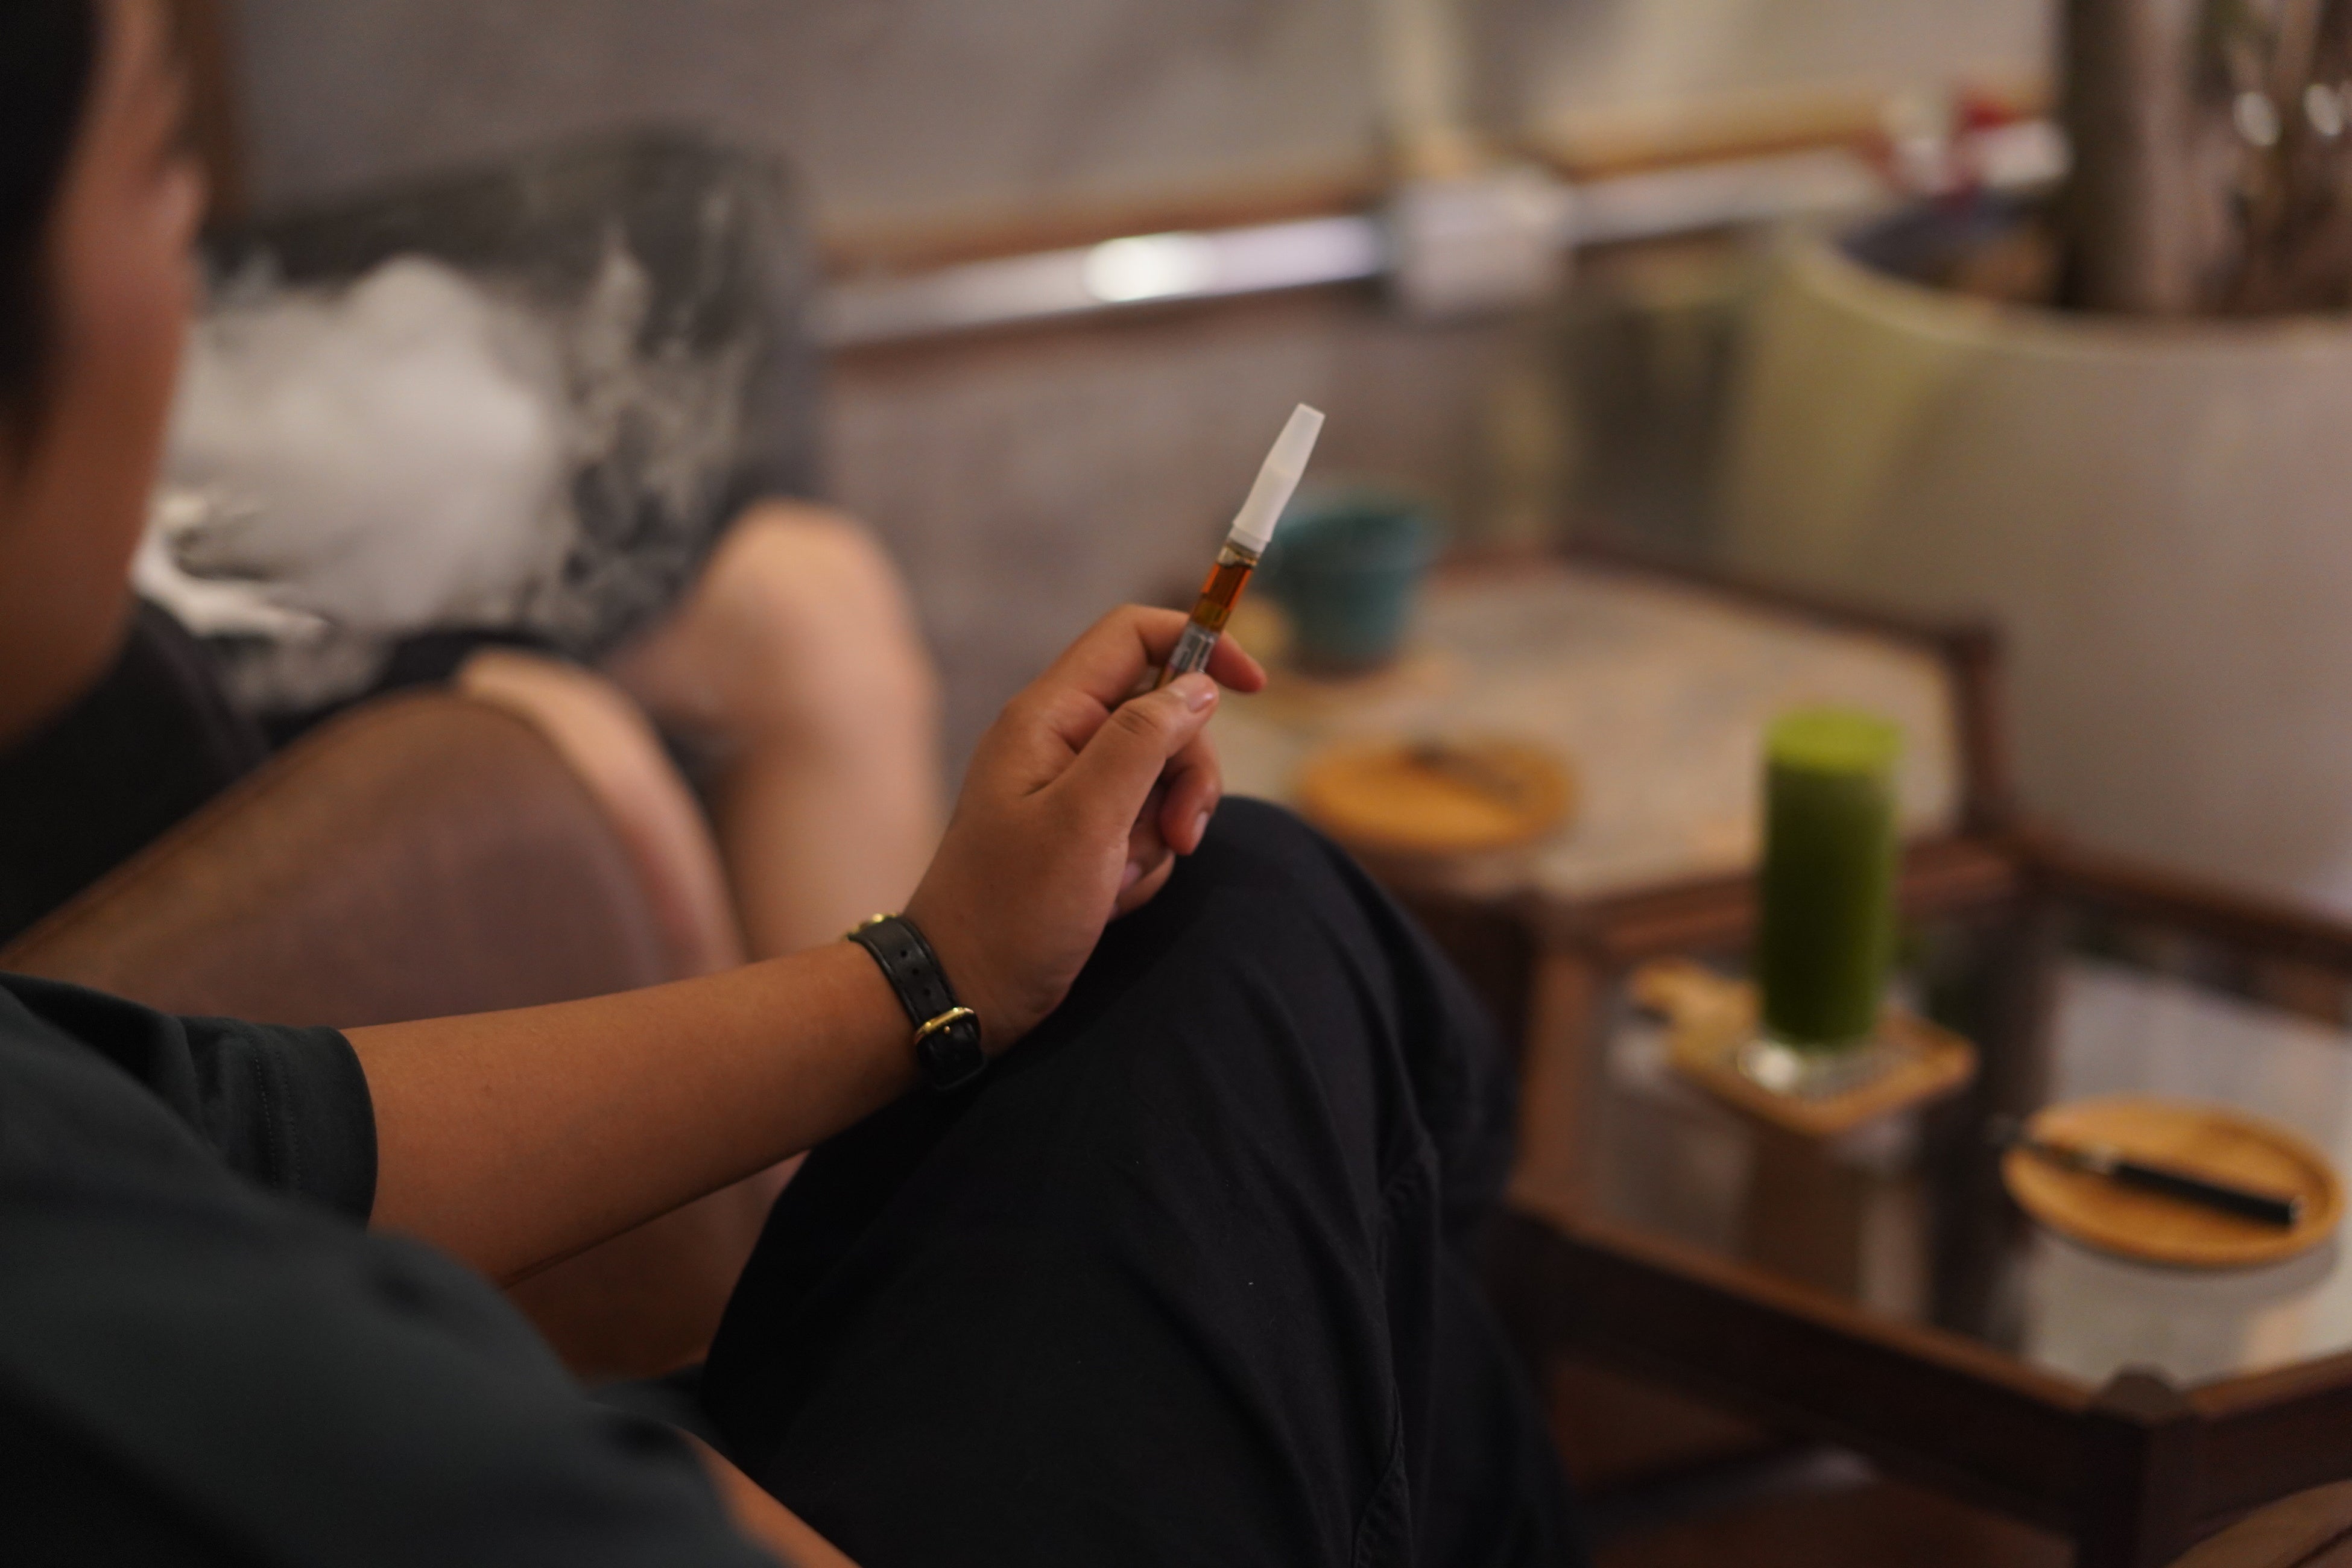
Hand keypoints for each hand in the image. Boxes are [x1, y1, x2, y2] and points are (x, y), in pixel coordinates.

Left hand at [904, 606, 1265, 1050]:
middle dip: (1186, 774)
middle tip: (1179, 832)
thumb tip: (1199, 685)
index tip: (1253, 687)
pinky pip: (1147, 827)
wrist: (964, 991)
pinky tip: (1110, 898)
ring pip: (1163, 777)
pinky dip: (1144, 863)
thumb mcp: (1086, 820)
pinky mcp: (1084, 837)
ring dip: (1163, 830)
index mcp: (1049, 716)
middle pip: (1164, 714)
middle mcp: (1060, 741)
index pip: (1133, 636)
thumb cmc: (1012, 908)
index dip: (1199, 644)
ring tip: (1123, 879)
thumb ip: (1144, 741)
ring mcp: (1073, 791)